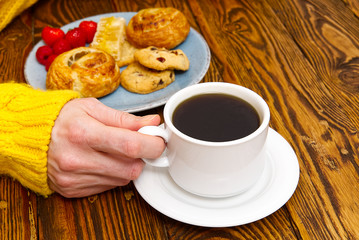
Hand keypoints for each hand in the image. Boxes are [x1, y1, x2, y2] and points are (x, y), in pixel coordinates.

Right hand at [47, 98, 164, 197]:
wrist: (29, 136)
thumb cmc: (62, 118)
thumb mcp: (92, 108)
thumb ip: (125, 118)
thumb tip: (152, 124)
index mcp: (83, 132)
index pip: (130, 145)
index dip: (152, 144)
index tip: (159, 140)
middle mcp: (77, 159)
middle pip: (130, 167)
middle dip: (142, 157)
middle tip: (137, 144)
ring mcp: (73, 178)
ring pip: (122, 179)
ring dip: (127, 165)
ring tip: (113, 150)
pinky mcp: (72, 189)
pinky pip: (108, 186)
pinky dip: (113, 174)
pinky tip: (101, 161)